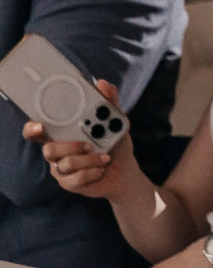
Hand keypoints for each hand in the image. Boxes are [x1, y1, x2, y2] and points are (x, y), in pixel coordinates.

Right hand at [23, 77, 144, 201]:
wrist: (125, 172)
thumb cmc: (114, 145)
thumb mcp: (115, 123)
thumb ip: (109, 104)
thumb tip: (103, 84)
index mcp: (62, 134)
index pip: (37, 131)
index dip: (32, 128)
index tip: (40, 125)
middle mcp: (58, 151)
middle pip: (49, 149)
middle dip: (69, 146)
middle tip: (89, 144)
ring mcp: (61, 168)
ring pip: (64, 164)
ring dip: (88, 160)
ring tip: (104, 157)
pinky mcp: (69, 183)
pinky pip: (75, 179)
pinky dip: (92, 172)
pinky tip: (102, 168)